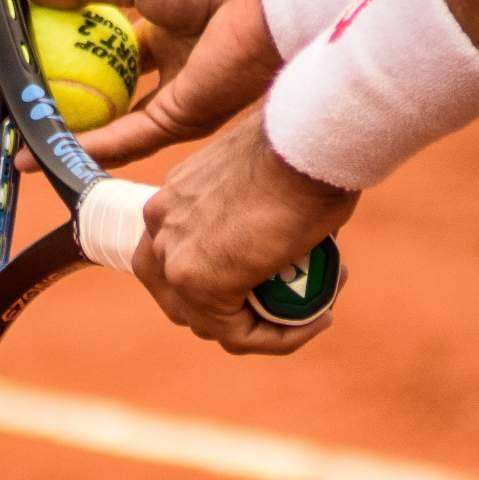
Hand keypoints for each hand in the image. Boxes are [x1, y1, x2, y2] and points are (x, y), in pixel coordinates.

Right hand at [15, 0, 280, 169]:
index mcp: (164, 30)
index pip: (108, 55)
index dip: (70, 62)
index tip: (29, 68)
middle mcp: (172, 70)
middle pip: (111, 98)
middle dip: (68, 110)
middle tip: (22, 116)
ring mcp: (177, 99)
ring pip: (115, 128)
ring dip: (71, 138)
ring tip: (23, 148)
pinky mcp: (182, 121)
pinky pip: (128, 138)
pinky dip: (89, 146)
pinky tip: (51, 150)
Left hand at [134, 109, 357, 354]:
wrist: (306, 141)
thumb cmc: (303, 149)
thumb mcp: (268, 179)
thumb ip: (258, 212)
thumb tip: (285, 241)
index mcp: (172, 198)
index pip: (178, 259)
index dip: (224, 282)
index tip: (277, 278)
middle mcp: (160, 226)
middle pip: (181, 298)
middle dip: (234, 311)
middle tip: (288, 304)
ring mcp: (173, 256)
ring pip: (210, 323)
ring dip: (264, 328)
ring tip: (315, 310)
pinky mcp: (197, 282)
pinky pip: (238, 334)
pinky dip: (278, 338)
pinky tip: (318, 319)